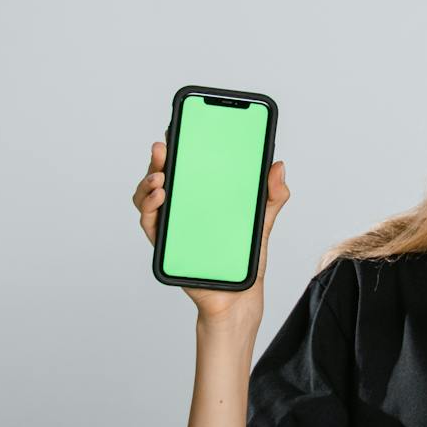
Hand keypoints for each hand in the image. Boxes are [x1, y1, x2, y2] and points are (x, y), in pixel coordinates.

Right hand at [134, 139, 288, 328]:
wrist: (237, 298)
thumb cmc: (245, 259)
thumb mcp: (263, 222)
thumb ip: (272, 195)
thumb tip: (278, 166)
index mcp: (203, 196)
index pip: (187, 166)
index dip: (178, 147)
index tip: (177, 129)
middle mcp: (183, 207)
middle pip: (162, 177)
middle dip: (159, 159)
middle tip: (163, 147)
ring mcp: (172, 225)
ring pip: (148, 197)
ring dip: (148, 183)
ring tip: (160, 177)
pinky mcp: (166, 245)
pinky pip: (150, 224)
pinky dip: (149, 209)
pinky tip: (160, 198)